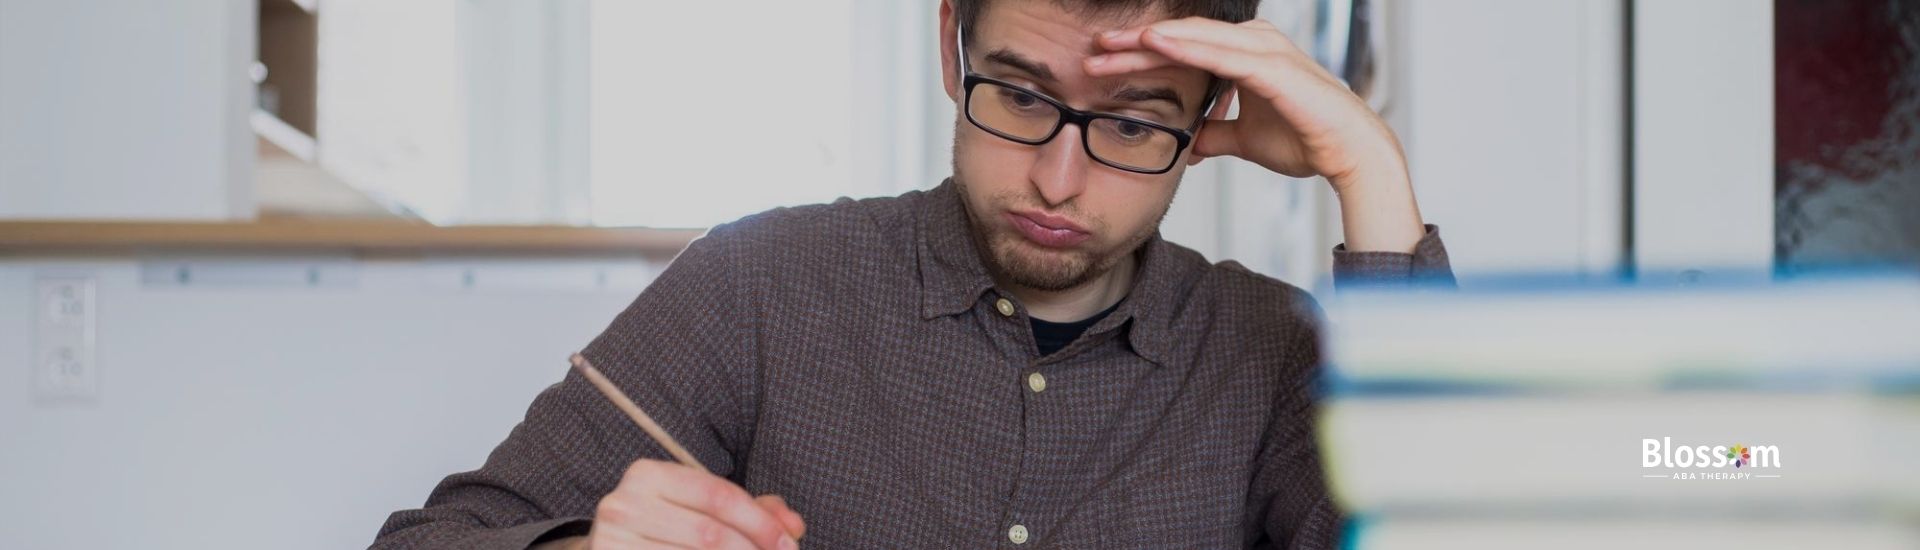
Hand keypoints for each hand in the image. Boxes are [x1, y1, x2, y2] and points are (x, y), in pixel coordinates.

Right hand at [582, 459, 804, 549]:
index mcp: (648, 475)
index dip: (761, 523)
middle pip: (710, 534)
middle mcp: (624, 505)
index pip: (719, 495)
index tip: (789, 544)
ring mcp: (612, 542)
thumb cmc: (664, 529)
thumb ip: (751, 510)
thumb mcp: (702, 509)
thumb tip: (794, 525)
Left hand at [1088, 17, 1424, 252]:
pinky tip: (1157, 45)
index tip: (1101, 62)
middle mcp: (1252, 44)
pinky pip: (1221, 53)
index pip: (1181, 50)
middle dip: (1135, 44)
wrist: (1350, 154)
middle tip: (1093, 48)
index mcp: (1243, 55)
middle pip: (1181, 39)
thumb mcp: (1243, 139)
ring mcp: (1263, 51)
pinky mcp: (1273, 66)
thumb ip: (1215, 135)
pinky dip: (1187, 47)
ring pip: (1195, 40)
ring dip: (1152, 42)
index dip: (1139, 57)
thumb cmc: (1306, 138)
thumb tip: (1187, 146)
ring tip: (1114, 44)